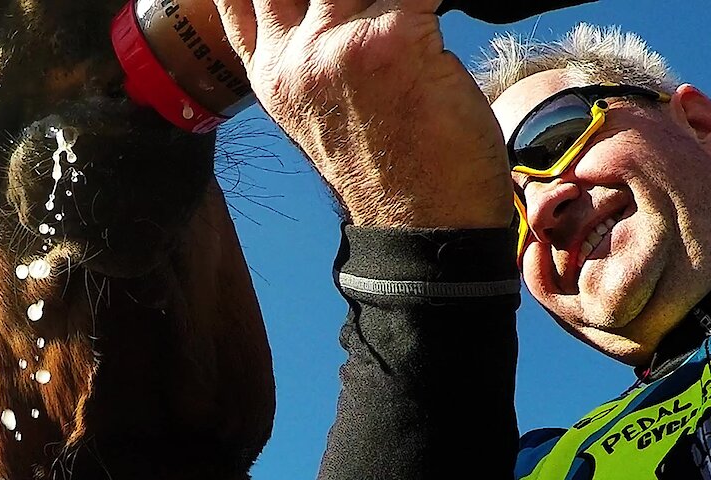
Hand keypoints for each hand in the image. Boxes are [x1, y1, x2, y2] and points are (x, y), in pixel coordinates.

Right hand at [212, 0, 513, 228]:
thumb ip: (305, 58)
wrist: (425, 227)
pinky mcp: (392, 37)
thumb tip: (331, 12)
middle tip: (374, 8)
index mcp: (272, 75)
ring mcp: (337, 44)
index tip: (307, 5)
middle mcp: (293, 57)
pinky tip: (438, 16)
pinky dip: (433, 1)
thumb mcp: (320, 115)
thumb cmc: (390, 173)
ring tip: (408, 14)